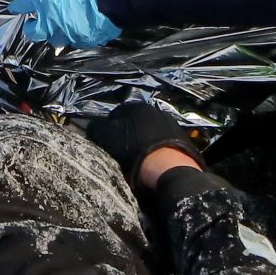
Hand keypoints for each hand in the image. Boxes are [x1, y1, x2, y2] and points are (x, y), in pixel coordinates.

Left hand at [14, 0, 119, 48]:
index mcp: (44, 4)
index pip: (25, 6)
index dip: (19, 7)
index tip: (15, 8)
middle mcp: (53, 23)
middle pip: (35, 33)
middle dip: (33, 29)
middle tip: (36, 23)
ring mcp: (69, 35)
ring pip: (56, 40)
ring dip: (56, 32)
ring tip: (61, 25)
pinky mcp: (85, 41)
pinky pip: (75, 40)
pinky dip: (75, 34)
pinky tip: (80, 27)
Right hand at [86, 103, 211, 179]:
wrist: (168, 167)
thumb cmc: (134, 151)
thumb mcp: (109, 140)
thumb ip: (98, 129)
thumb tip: (93, 124)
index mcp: (135, 107)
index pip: (117, 113)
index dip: (111, 127)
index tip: (109, 141)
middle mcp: (154, 109)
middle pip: (136, 120)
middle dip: (130, 131)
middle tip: (125, 148)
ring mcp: (170, 122)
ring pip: (151, 128)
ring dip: (145, 137)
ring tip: (141, 154)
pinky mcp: (182, 135)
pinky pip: (164, 138)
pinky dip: (158, 144)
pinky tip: (156, 156)